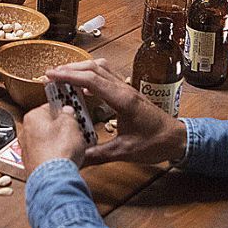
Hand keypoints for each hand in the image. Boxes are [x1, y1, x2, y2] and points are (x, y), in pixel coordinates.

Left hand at [21, 101, 86, 174]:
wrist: (53, 180)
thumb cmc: (58, 152)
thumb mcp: (70, 124)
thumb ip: (68, 114)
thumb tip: (67, 112)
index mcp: (32, 117)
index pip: (50, 107)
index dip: (64, 111)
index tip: (72, 115)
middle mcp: (25, 133)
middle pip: (48, 125)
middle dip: (62, 129)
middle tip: (75, 131)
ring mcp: (27, 150)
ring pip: (47, 141)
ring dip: (60, 143)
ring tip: (74, 147)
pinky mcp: (33, 165)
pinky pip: (47, 155)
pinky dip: (56, 156)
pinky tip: (66, 159)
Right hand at [46, 58, 186, 165]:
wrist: (177, 139)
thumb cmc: (155, 143)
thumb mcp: (124, 152)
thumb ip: (98, 155)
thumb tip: (76, 159)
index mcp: (122, 100)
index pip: (91, 80)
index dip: (69, 76)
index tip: (50, 76)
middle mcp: (124, 89)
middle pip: (94, 68)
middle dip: (70, 69)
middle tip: (51, 75)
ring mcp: (127, 88)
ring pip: (101, 68)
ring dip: (81, 69)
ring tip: (63, 76)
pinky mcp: (128, 92)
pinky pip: (106, 76)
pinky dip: (91, 77)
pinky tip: (82, 88)